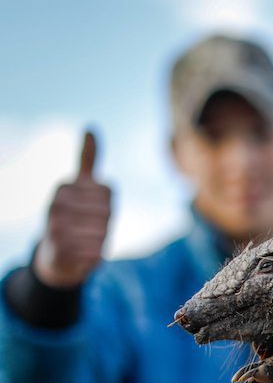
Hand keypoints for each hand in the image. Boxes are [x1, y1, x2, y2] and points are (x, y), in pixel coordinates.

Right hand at [32, 130, 111, 287]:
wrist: (57, 255)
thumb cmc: (76, 216)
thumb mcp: (82, 186)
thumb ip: (88, 159)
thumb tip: (90, 127)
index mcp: (64, 186)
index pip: (107, 192)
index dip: (108, 204)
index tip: (92, 209)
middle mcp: (56, 204)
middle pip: (107, 212)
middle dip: (105, 223)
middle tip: (89, 227)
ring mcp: (55, 227)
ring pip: (102, 232)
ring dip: (100, 239)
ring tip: (85, 240)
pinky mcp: (60, 250)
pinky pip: (96, 251)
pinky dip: (96, 254)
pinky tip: (83, 253)